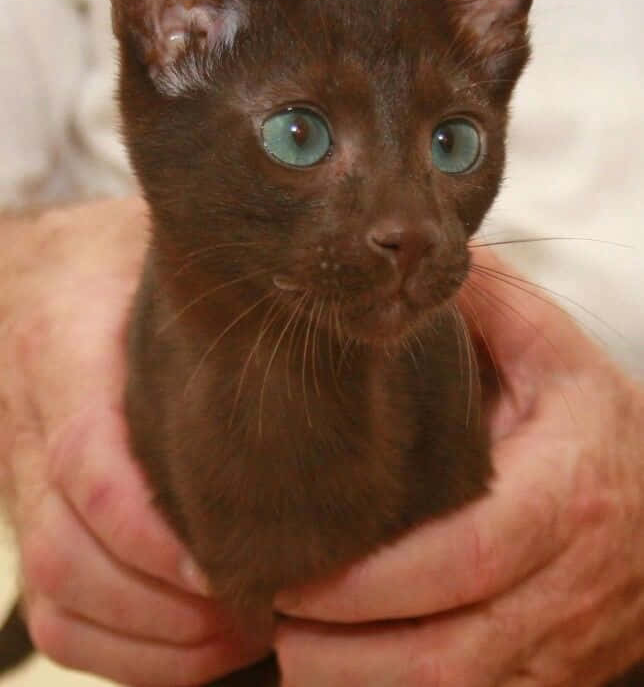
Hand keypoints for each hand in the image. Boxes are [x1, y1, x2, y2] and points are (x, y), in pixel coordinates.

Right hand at [0, 198, 267, 685]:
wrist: (42, 273)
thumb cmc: (114, 260)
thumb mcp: (151, 252)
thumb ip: (209, 289)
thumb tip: (312, 322)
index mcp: (62, 349)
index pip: (87, 458)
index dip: (149, 529)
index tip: (227, 563)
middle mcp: (31, 423)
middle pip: (66, 549)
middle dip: (161, 606)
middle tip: (257, 612)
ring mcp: (24, 478)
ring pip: (55, 594)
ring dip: (147, 642)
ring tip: (240, 637)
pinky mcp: (36, 513)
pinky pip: (52, 608)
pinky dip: (118, 650)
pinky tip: (194, 645)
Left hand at [274, 252, 643, 685]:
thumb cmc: (593, 420)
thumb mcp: (553, 351)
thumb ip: (491, 302)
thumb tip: (415, 259)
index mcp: (566, 492)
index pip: (471, 555)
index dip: (379, 581)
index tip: (299, 577)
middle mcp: (566, 585)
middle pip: (449, 656)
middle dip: (344, 655)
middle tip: (271, 614)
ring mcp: (561, 646)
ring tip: (290, 650)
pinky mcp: (549, 681)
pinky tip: (340, 672)